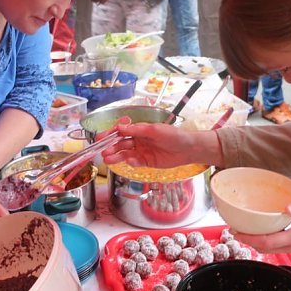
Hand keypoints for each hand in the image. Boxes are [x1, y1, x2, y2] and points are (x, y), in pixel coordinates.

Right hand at [103, 119, 220, 168]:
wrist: (188, 149)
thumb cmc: (174, 135)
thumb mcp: (154, 130)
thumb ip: (136, 130)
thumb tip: (120, 127)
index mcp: (139, 130)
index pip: (121, 131)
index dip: (111, 134)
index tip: (102, 137)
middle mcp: (139, 140)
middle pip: (121, 144)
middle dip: (111, 147)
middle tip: (103, 151)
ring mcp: (142, 151)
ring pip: (125, 154)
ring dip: (117, 156)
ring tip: (108, 160)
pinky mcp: (146, 162)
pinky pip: (135, 162)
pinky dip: (131, 162)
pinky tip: (130, 161)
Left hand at [234, 189, 290, 253]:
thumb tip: (287, 209)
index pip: (270, 242)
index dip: (252, 238)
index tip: (237, 231)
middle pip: (267, 248)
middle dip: (249, 241)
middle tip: (234, 230)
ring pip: (270, 250)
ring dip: (255, 242)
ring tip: (242, 231)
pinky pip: (275, 247)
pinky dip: (263, 241)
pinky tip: (255, 232)